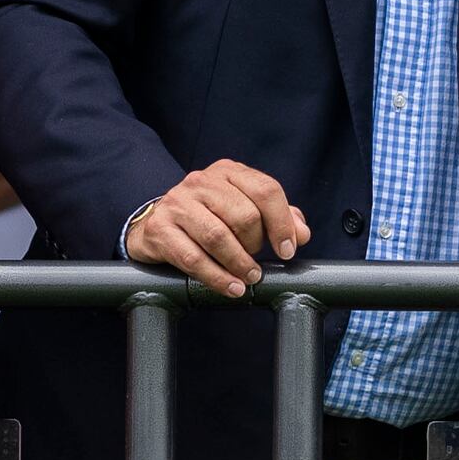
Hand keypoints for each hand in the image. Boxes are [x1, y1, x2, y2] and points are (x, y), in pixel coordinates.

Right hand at [123, 158, 307, 295]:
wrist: (157, 226)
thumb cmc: (208, 218)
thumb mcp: (242, 209)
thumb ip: (277, 218)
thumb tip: (302, 233)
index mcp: (228, 171)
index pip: (266, 190)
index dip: (282, 224)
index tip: (288, 249)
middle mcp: (201, 181)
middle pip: (244, 215)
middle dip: (256, 245)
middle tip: (256, 263)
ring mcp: (177, 203)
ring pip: (218, 237)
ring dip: (240, 264)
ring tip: (249, 278)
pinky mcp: (160, 229)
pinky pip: (194, 259)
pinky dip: (218, 278)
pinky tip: (232, 288)